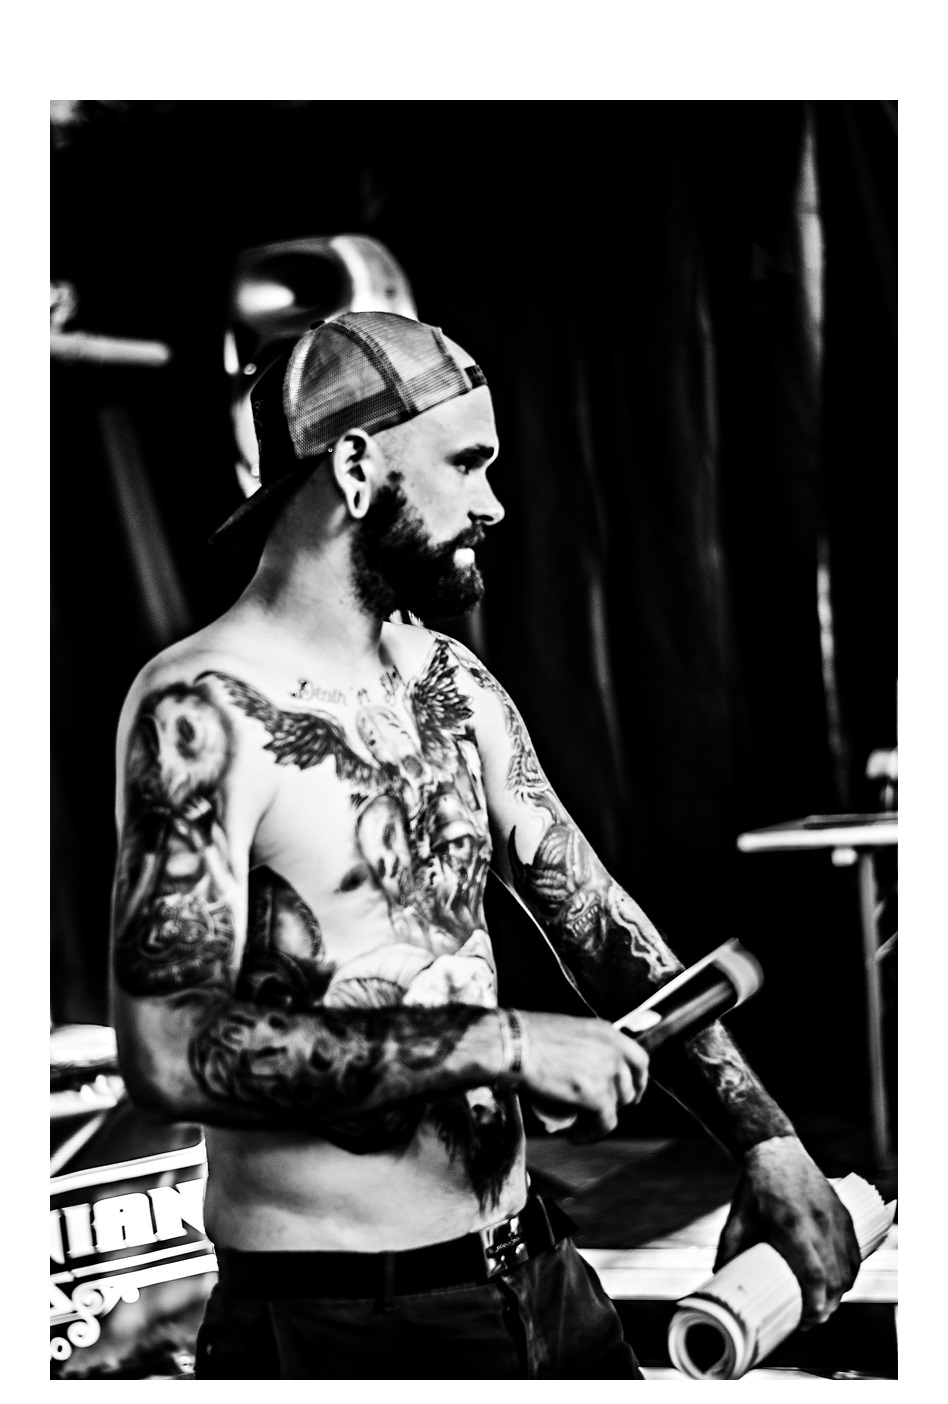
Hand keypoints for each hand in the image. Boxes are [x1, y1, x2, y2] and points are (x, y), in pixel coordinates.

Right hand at [516, 1012, 648, 1140]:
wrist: (512, 1045)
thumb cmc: (527, 1036)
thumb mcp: (567, 1030)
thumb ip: (584, 1046)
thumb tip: (584, 1067)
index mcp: (607, 1031)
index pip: (639, 1059)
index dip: (639, 1081)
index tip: (632, 1093)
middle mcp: (613, 1050)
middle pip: (628, 1086)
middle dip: (614, 1102)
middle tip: (593, 1111)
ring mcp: (607, 1072)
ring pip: (616, 1107)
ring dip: (598, 1119)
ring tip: (577, 1123)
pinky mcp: (597, 1095)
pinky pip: (604, 1123)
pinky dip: (590, 1133)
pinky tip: (574, 1135)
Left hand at [714, 1135, 861, 1329]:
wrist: (775, 1150)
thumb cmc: (754, 1188)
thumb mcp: (737, 1219)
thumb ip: (728, 1250)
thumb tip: (718, 1280)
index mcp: (793, 1226)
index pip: (815, 1276)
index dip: (815, 1305)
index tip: (806, 1322)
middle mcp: (820, 1223)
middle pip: (836, 1279)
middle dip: (828, 1306)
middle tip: (812, 1320)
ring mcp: (836, 1218)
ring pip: (849, 1268)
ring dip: (841, 1292)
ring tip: (824, 1305)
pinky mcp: (844, 1213)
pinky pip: (855, 1252)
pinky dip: (851, 1273)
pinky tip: (841, 1284)